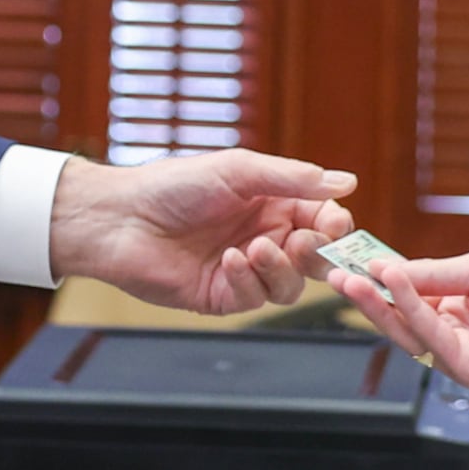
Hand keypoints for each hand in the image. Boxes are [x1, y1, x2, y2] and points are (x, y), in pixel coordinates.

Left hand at [48, 150, 356, 314]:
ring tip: (255, 248)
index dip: (335, 226)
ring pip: (291, 286)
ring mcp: (245, 271)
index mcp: (273, 205)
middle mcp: (265, 238)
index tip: (334, 224)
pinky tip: (229, 260)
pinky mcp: (222, 297)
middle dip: (317, 254)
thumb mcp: (239, 171)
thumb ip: (292, 178)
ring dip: (281, 269)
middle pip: (315, 259)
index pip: (323, 221)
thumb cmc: (175, 185)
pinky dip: (248, 280)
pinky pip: (254, 299)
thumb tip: (347, 182)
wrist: (121, 218)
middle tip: (303, 242)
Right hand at [328, 251, 468, 396]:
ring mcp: (459, 356)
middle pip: (397, 318)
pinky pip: (433, 341)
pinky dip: (411, 312)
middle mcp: (450, 334)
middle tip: (336, 276)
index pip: (404, 295)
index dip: (376, 281)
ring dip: (379, 305)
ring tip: (356, 279)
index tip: (347, 262)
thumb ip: (434, 273)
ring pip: (407, 333)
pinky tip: (395, 286)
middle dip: (365, 297)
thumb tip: (386, 268)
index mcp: (452, 308)